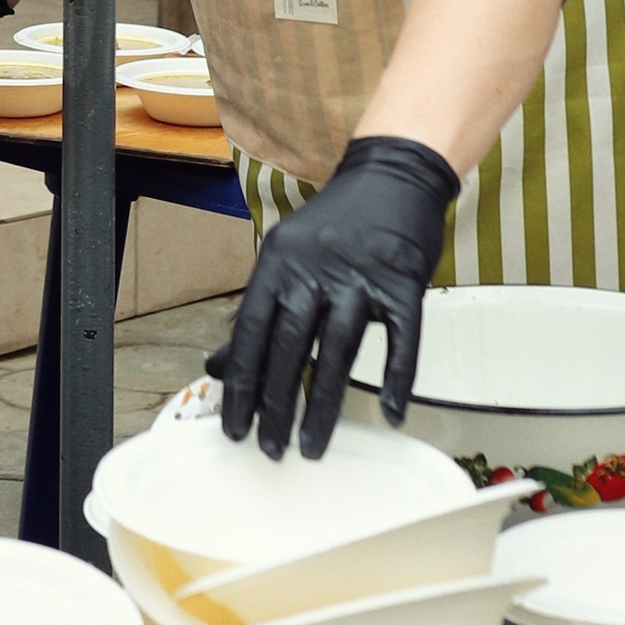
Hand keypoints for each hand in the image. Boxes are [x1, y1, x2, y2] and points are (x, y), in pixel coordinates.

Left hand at [208, 135, 459, 459]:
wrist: (392, 175)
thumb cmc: (335, 225)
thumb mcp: (285, 258)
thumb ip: (257, 313)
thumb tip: (220, 366)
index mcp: (279, 263)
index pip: (250, 332)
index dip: (241, 383)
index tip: (234, 427)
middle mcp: (315, 269)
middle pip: (289, 346)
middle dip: (276, 405)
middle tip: (271, 449)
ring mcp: (362, 276)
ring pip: (338, 350)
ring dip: (324, 405)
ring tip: (314, 446)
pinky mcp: (405, 283)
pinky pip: (403, 339)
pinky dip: (398, 379)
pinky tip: (391, 413)